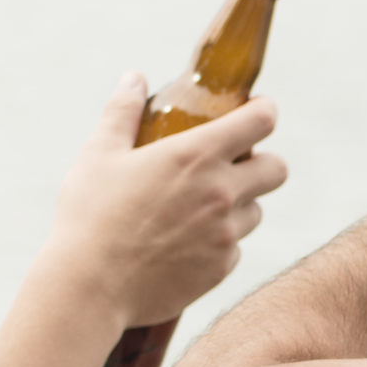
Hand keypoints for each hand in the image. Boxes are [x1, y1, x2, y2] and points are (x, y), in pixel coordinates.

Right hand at [42, 74, 288, 327]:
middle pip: (278, 169)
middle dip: (262, 163)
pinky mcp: (221, 268)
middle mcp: (222, 192)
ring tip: (198, 209)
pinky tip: (185, 244)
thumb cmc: (89, 216)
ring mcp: (226, 233)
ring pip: (257, 211)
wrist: (88, 288)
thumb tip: (133, 78)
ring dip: (239, 206)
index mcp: (196, 155)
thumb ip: (122, 112)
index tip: (256, 111)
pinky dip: (219, 243)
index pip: (262, 121)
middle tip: (234, 165)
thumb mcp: (99, 155)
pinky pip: (236, 248)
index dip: (264, 111)